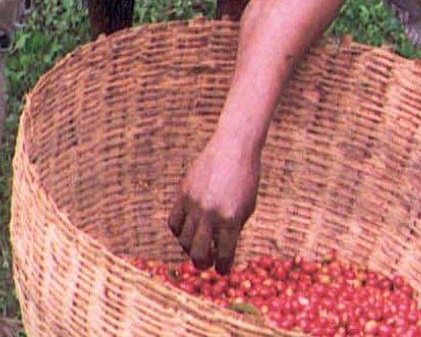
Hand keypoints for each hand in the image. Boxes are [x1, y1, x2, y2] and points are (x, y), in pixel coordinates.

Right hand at [167, 138, 259, 273]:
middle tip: (206, 264)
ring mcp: (193, 204)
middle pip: (198, 253)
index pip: (224, 254)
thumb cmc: (246, 180)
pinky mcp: (182, 194)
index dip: (223, 267)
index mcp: (230, 219)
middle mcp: (210, 214)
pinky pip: (174, 222)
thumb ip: (233, 230)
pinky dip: (179, 231)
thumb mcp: (247, 208)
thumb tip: (220, 251)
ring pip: (183, 240)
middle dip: (202, 263)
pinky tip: (188, 231)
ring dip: (190, 248)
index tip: (222, 270)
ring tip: (198, 247)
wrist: (234, 149)